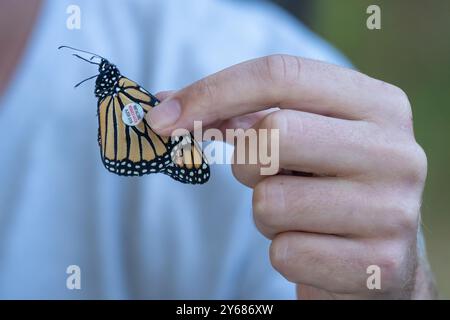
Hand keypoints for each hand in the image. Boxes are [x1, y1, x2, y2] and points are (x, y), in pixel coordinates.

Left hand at [146, 55, 433, 298]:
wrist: (378, 258)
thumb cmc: (327, 187)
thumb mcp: (302, 139)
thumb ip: (247, 116)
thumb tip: (166, 109)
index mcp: (377, 105)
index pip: (282, 76)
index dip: (212, 92)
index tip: (164, 117)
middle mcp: (395, 151)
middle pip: (273, 133)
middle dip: (248, 162)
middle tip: (267, 176)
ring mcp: (392, 211)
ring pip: (271, 202)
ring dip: (267, 215)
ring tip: (302, 217)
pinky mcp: (379, 266)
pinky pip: (286, 253)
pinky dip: (285, 253)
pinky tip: (316, 249)